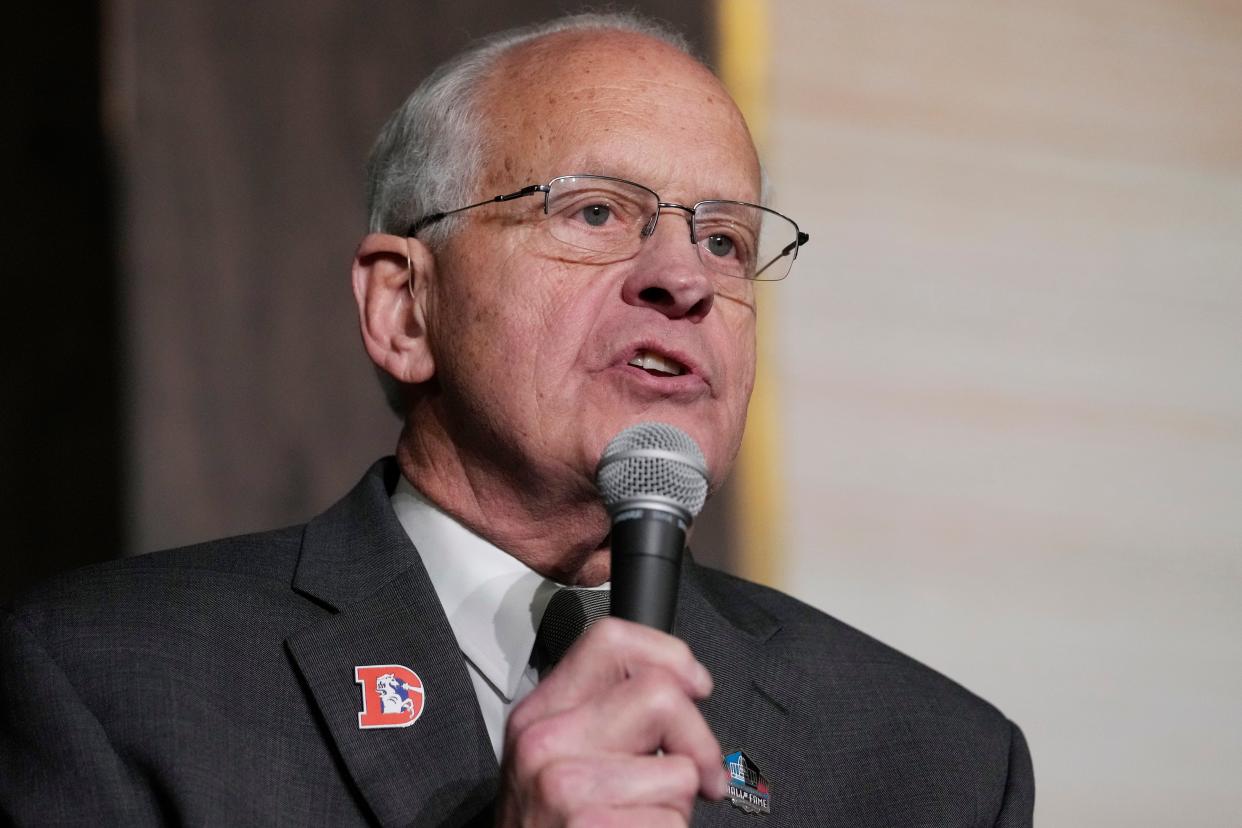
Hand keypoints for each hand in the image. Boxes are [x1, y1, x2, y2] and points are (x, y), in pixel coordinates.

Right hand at [496, 618, 728, 827]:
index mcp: (539, 713)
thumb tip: (685, 687)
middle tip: (698, 776)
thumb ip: (607, 716)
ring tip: (642, 821)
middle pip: (660, 694)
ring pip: (678, 770)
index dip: (670, 654)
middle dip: (698, 740)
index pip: (610, 639)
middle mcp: (544, 742)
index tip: (695, 685)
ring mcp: (564, 788)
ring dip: (679, 805)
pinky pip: (673, 823)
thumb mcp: (559, 761)